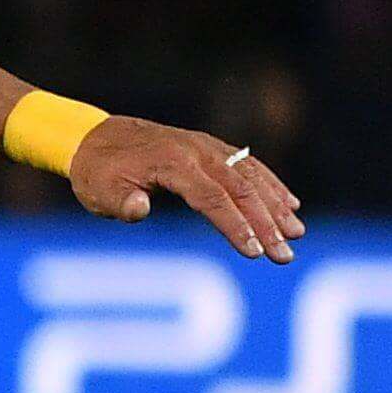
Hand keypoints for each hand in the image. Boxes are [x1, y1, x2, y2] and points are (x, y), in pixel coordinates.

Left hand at [68, 115, 305, 262]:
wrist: (95, 138)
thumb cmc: (97, 173)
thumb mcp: (98, 192)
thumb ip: (120, 204)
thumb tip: (139, 209)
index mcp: (171, 162)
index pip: (212, 198)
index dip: (235, 226)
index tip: (255, 252)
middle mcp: (196, 150)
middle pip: (239, 188)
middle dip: (266, 223)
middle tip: (285, 255)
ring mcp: (206, 147)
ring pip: (250, 175)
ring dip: (275, 205)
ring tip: (296, 233)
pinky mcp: (211, 148)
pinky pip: (247, 165)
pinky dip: (270, 185)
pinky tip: (289, 204)